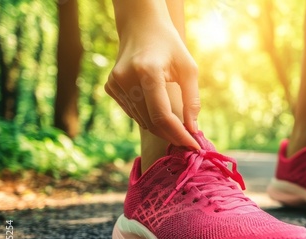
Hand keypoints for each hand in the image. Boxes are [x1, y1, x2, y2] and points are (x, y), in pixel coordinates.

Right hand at [105, 0, 200, 149]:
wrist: (141, 27)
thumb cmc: (170, 46)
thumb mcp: (188, 69)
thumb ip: (192, 100)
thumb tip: (193, 129)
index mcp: (147, 72)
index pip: (162, 115)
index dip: (179, 134)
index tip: (194, 145)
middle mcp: (126, 79)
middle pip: (151, 122)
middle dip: (172, 135)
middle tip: (189, 141)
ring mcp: (115, 84)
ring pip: (142, 121)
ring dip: (162, 128)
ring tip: (179, 129)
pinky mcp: (111, 87)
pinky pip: (133, 113)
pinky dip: (148, 117)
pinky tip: (159, 111)